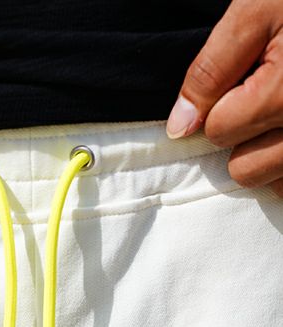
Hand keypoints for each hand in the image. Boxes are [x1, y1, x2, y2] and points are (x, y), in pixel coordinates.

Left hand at [165, 0, 282, 197]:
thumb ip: (211, 70)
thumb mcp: (255, 13)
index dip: (220, 105)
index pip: (219, 131)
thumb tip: (179, 127)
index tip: (243, 80)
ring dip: (267, 156)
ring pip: (271, 183)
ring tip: (280, 112)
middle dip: (243, 137)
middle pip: (242, 169)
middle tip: (263, 98)